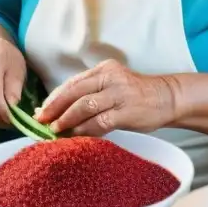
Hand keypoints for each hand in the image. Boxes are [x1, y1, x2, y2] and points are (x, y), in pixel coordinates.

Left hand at [35, 59, 178, 136]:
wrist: (167, 98)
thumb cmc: (135, 95)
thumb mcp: (111, 85)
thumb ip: (89, 94)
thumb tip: (57, 110)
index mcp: (103, 69)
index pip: (72, 83)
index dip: (54, 97)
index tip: (40, 111)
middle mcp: (109, 77)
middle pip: (74, 92)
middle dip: (54, 108)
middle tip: (41, 121)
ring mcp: (118, 93)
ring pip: (84, 106)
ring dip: (66, 120)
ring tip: (55, 130)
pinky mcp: (126, 111)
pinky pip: (100, 121)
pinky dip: (85, 130)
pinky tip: (76, 136)